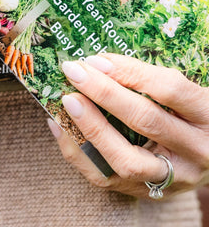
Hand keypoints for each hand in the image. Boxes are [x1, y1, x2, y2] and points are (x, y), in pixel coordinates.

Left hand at [48, 53, 208, 198]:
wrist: (207, 161)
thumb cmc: (187, 116)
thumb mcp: (180, 95)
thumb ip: (147, 79)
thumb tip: (96, 64)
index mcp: (207, 116)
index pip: (170, 90)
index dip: (130, 72)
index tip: (95, 59)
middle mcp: (196, 151)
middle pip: (146, 121)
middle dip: (104, 93)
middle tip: (74, 72)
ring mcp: (174, 179)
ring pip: (127, 160)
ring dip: (91, 128)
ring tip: (67, 101)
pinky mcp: (149, 194)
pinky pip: (106, 178)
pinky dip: (78, 151)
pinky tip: (60, 125)